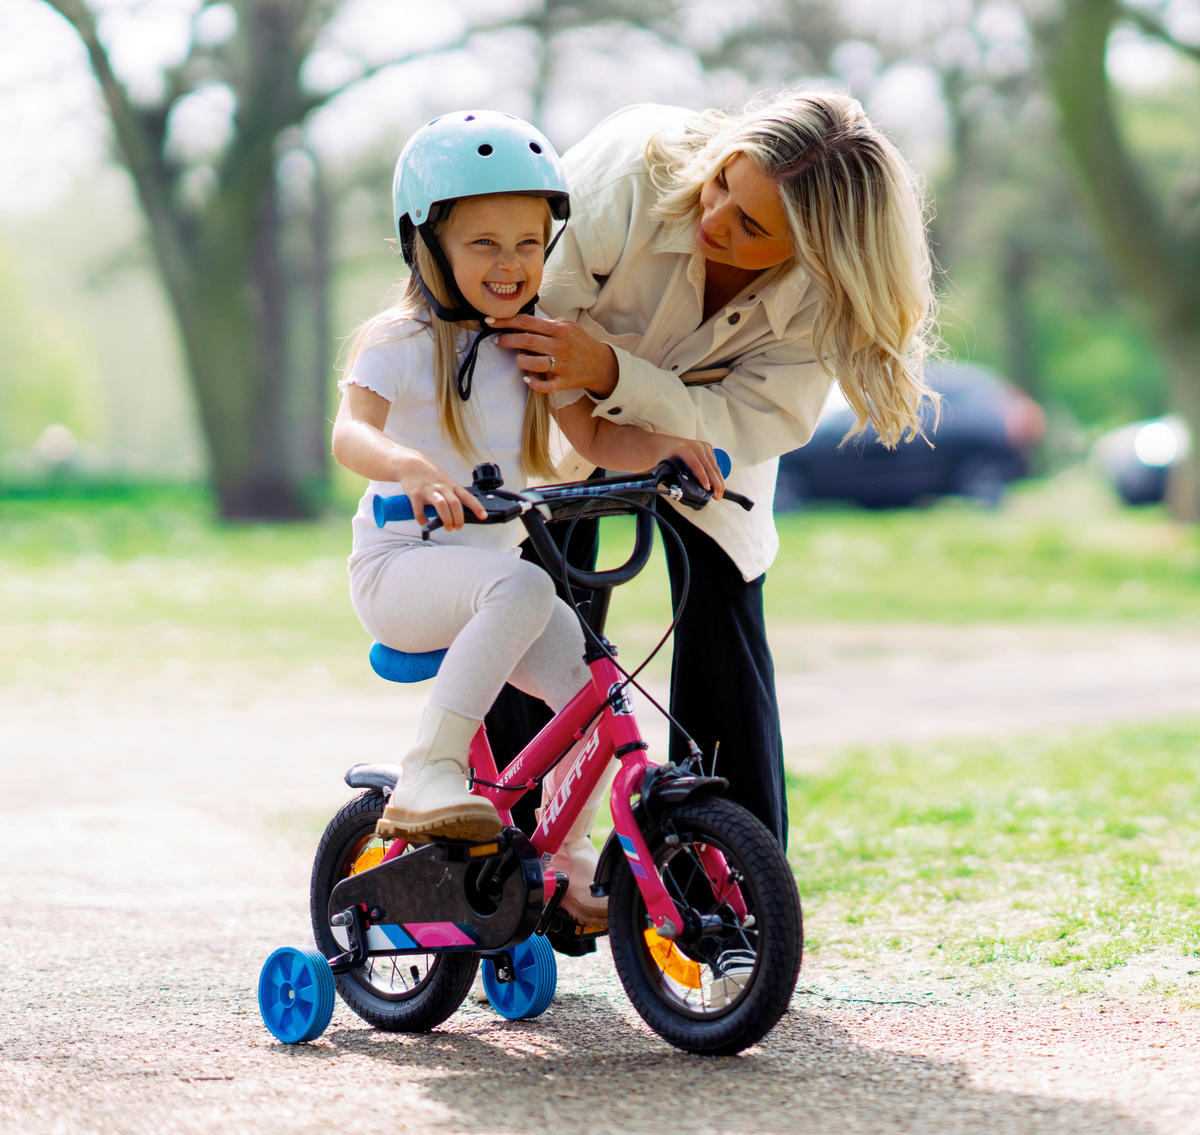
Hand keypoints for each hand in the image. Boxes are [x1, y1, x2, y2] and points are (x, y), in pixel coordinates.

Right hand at [403, 458, 487, 530]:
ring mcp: (428, 490)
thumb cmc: (428, 474)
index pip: (467, 497)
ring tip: (447, 527)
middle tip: (458, 527)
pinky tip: (425, 522)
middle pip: (455, 503)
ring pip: (442, 506)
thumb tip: (458, 511)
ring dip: (446, 519)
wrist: (410, 464)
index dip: (477, 507)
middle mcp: (442, 487)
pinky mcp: (415, 494)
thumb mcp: (445, 481)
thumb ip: (451, 494)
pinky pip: (420, 511)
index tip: (483, 516)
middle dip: (459, 518)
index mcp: (451, 485)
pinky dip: (423, 520)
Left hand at [485, 313, 618, 397]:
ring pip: (535, 363)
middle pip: (528, 341)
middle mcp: (560, 345)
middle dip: (508, 340)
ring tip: (517, 359)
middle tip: (498, 341)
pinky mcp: (564, 381)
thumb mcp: (567, 325)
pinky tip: (527, 380)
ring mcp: (562, 365)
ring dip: (521, 361)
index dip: (506, 321)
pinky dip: (534, 384)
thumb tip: (521, 320)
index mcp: (559, 329)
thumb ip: (547, 323)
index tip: (490, 321)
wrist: (601, 363)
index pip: (527, 322)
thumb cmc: (579, 342)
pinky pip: (546, 386)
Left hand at [654, 437, 725, 498]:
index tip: (707, 489)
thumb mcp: (663, 465)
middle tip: (717, 495)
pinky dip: (717, 474)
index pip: (696, 465)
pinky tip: (718, 483)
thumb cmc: (662, 454)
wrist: (663, 443)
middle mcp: (695, 446)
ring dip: (719, 480)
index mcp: (684, 449)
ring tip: (720, 493)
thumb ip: (667, 476)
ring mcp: (702, 446)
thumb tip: (671, 491)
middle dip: (715, 483)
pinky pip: (714, 463)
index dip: (703, 478)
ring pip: (714, 465)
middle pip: (709, 466)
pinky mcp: (707, 447)